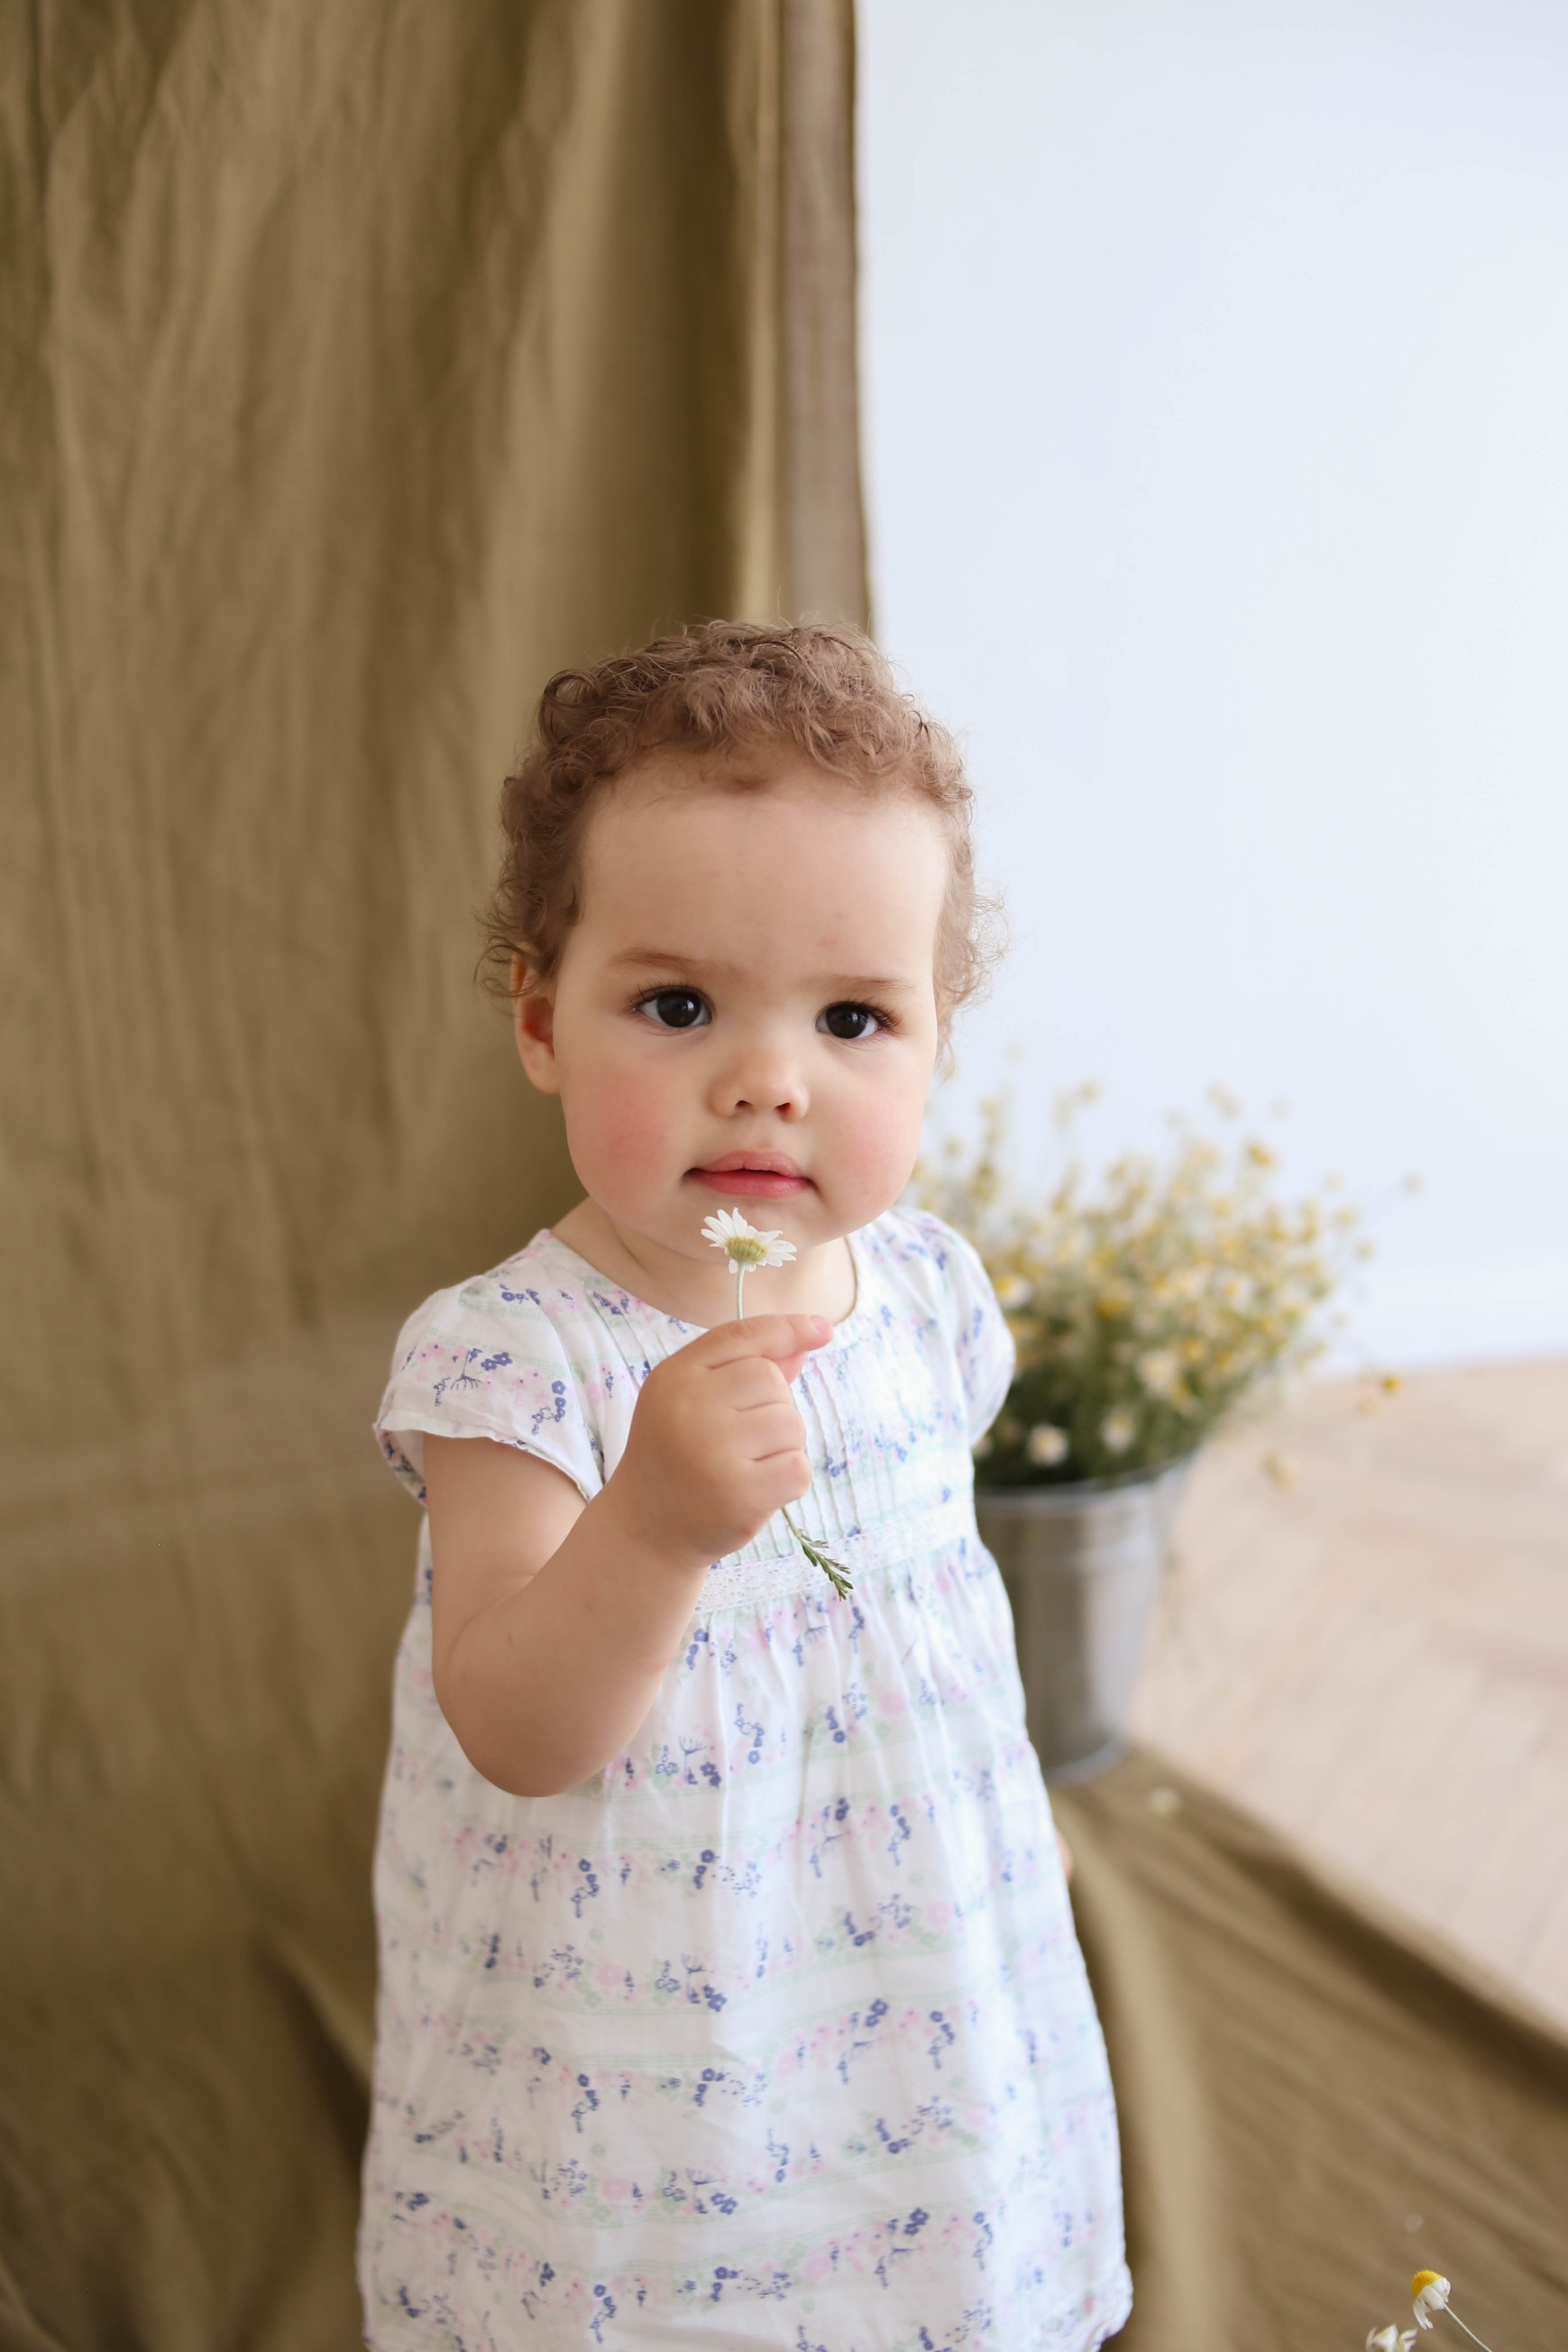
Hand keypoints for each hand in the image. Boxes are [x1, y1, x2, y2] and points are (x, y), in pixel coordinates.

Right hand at [608, 1313, 831, 1570]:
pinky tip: (755, 1491)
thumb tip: (806, 1342)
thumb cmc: (676, 1456)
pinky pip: (797, 1469)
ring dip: (782, 1447)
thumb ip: (744, 1368)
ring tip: (745, 1466)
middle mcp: (689, 1407)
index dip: (788, 1328)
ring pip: (791, 1425)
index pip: (743, 1336)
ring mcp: (713, 1451)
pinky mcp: (738, 1495)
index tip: (822, 1330)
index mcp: (675, 1377)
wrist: (644, 1528)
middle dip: (772, 1407)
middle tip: (739, 1441)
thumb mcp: (692, 1401)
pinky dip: (787, 1481)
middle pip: (772, 1380)